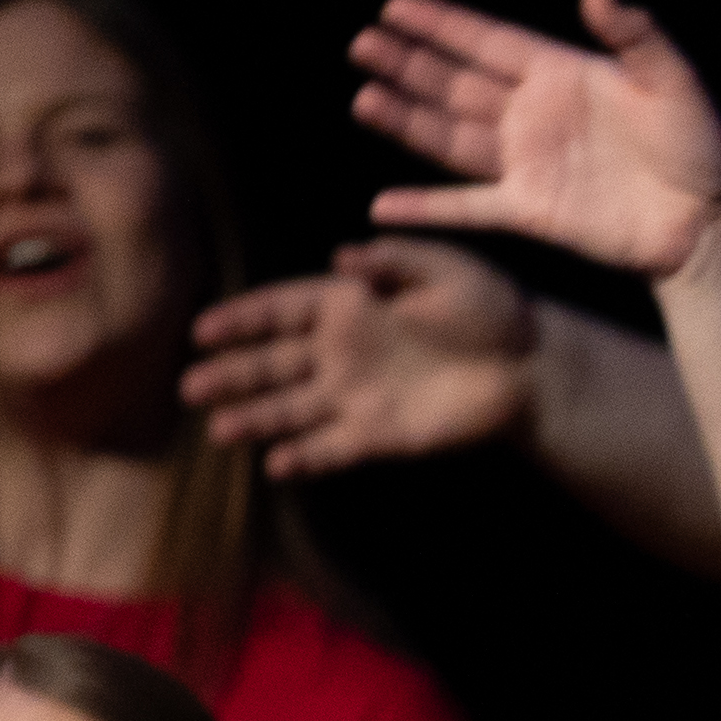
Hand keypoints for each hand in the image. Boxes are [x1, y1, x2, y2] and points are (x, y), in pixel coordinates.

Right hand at [181, 239, 535, 475]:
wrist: (532, 369)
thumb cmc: (493, 312)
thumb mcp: (446, 270)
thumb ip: (394, 261)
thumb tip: (342, 255)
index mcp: (350, 305)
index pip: (280, 310)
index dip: (241, 320)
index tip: (201, 331)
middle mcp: (342, 352)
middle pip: (273, 363)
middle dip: (231, 375)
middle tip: (189, 387)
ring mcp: (357, 396)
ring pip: (292, 408)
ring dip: (255, 418)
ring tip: (218, 429)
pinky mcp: (380, 435)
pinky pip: (332, 447)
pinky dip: (305, 456)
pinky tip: (275, 465)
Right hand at [346, 0, 720, 281]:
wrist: (709, 223)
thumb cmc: (700, 147)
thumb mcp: (674, 84)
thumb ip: (637, 39)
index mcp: (561, 75)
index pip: (489, 42)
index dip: (443, 24)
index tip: (396, 4)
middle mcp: (533, 114)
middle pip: (457, 84)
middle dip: (410, 64)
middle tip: (364, 43)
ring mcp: (528, 163)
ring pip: (451, 137)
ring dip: (407, 119)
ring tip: (364, 99)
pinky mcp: (531, 210)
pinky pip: (467, 207)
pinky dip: (425, 208)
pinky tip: (382, 205)